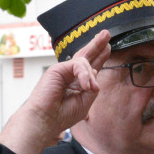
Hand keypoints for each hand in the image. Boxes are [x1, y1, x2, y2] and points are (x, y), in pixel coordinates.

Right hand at [0, 30, 110, 153]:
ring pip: (85, 61)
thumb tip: (94, 72)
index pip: (90, 67)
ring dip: (90, 75)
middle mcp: (70, 75)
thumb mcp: (85, 101)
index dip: (100, 57)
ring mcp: (64, 71)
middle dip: (97, 45)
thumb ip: (92, 86)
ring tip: (89, 88)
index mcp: (77, 84)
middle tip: (106, 33)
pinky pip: (78, 65)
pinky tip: (85, 86)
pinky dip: (84, 75)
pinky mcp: (58, 68)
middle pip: (86, 55)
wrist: (45, 120)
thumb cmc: (62, 114)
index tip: (108, 48)